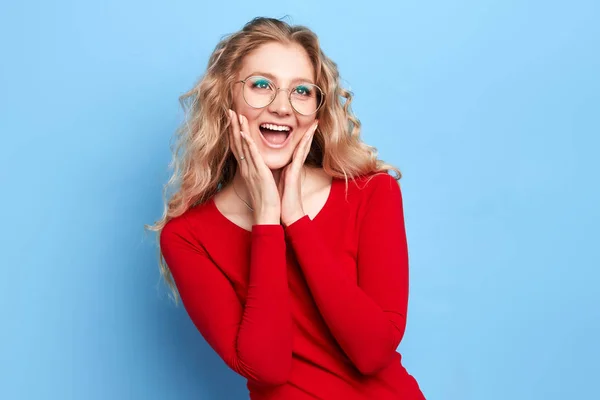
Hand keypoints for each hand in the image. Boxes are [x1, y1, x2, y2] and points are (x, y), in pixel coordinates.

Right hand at [228, 109, 280, 224]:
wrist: (267, 213)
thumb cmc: (266, 199)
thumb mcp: (260, 181)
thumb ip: (258, 171)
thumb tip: (259, 164)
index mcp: (247, 169)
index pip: (238, 147)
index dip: (234, 132)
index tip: (232, 119)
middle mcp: (246, 167)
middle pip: (237, 143)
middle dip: (233, 126)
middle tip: (229, 111)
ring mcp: (251, 170)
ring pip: (243, 146)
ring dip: (239, 130)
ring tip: (236, 115)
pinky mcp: (259, 173)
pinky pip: (252, 156)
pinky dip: (248, 145)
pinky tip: (244, 134)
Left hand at [279, 121, 318, 226]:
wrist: (289, 215)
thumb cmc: (284, 201)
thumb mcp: (282, 183)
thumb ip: (283, 174)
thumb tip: (281, 169)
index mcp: (290, 167)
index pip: (296, 148)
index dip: (301, 137)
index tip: (306, 126)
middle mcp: (295, 166)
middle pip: (303, 145)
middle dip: (309, 132)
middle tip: (315, 120)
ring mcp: (296, 169)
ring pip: (303, 148)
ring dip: (308, 134)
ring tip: (314, 123)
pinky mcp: (295, 173)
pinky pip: (298, 155)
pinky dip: (301, 145)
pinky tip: (305, 136)